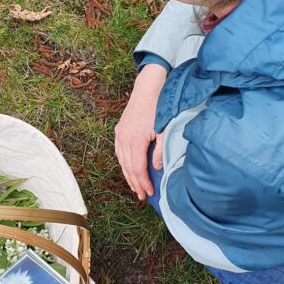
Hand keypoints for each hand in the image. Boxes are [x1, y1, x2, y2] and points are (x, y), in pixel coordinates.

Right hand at [115, 63, 166, 199]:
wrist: (148, 87)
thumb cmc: (158, 107)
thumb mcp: (164, 131)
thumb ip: (160, 152)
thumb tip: (157, 168)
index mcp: (135, 141)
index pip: (137, 169)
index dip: (143, 183)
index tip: (150, 193)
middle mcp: (124, 139)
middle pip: (128, 168)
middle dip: (135, 184)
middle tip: (142, 196)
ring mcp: (120, 134)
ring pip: (121, 161)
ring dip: (128, 175)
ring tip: (135, 186)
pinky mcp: (119, 129)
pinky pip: (119, 151)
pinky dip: (123, 162)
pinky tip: (127, 168)